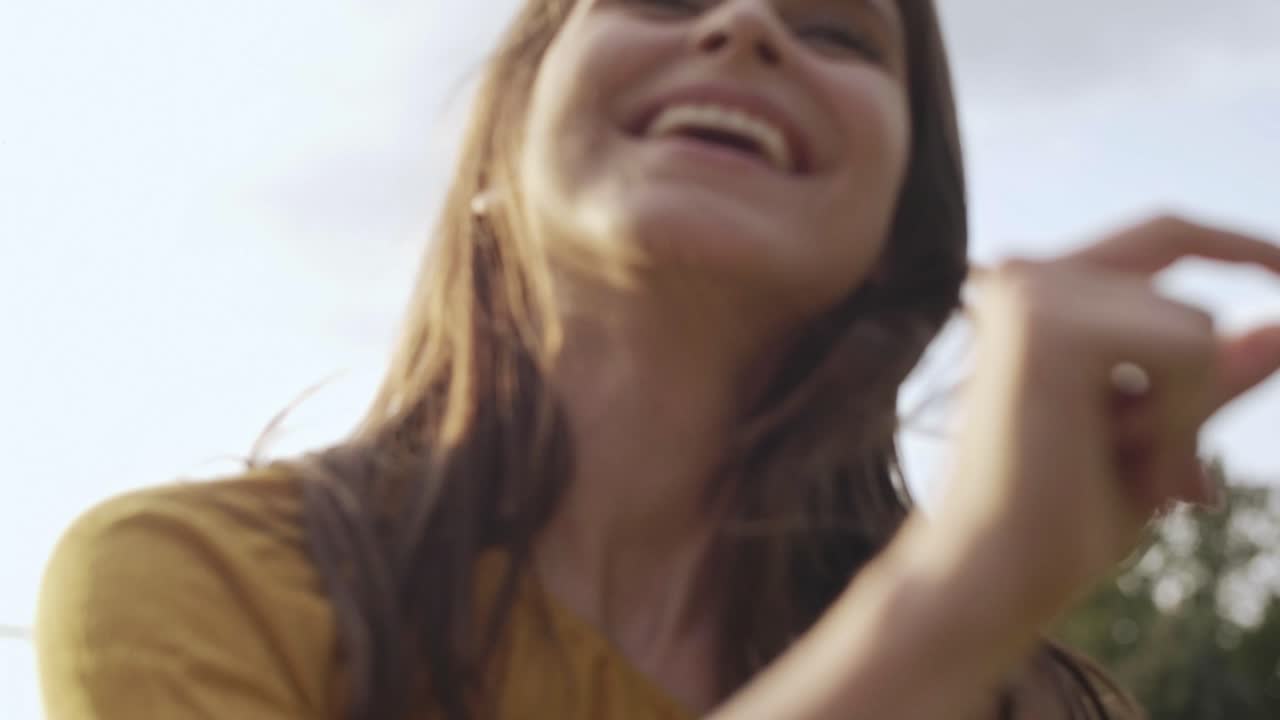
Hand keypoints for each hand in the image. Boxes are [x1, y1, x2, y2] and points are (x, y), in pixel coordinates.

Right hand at [930, 215, 1279, 624]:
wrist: (995, 570)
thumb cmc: (1064, 513)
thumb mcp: (1160, 431)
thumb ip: (1212, 375)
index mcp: (1035, 292)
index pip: (1161, 235)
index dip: (1235, 245)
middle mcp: (1024, 277)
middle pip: (1193, 303)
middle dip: (1198, 396)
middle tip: (1158, 480)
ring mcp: (1031, 293)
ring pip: (1197, 329)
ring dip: (1183, 417)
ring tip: (1122, 469)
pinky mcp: (1048, 326)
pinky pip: (1187, 351)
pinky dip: (1176, 421)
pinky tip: (1117, 458)